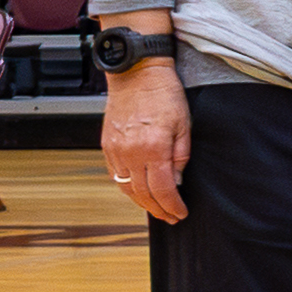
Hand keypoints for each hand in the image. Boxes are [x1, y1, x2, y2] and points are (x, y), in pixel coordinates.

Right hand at [102, 58, 189, 223]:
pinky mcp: (107, 145)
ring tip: (156, 209)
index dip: (172, 206)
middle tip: (170, 217)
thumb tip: (177, 181)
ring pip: (126, 188)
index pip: (163, 189)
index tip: (181, 213)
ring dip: (141, 203)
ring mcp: (115, 150)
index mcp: (153, 148)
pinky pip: (115, 175)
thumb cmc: (164, 94)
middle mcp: (130, 152)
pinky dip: (127, 187)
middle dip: (158, 209)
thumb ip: (181, 156)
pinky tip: (138, 191)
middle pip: (142, 194)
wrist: (136, 73)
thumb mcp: (184, 124)